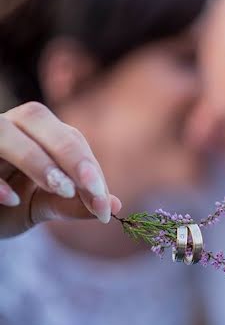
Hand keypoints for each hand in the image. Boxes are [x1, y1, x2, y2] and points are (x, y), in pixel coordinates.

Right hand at [0, 102, 120, 237]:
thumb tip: (114, 207)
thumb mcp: (44, 206)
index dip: (90, 168)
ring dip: (35, 158)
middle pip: (37, 117)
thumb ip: (73, 204)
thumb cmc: (11, 207)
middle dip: (68, 152)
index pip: (69, 138)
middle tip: (92, 189)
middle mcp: (9, 126)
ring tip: (61, 188)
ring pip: (4, 131)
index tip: (105, 205)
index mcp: (36, 132)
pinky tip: (11, 200)